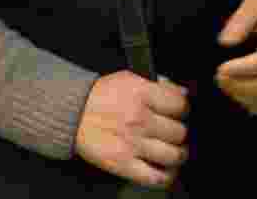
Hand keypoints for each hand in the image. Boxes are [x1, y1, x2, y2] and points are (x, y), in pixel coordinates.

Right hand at [74, 71, 189, 188]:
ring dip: (178, 155)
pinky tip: (166, 170)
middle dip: (179, 132)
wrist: (72, 113)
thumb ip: (159, 84)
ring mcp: (132, 143)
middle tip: (174, 132)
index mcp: (142, 94)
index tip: (179, 113)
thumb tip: (183, 93)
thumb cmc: (101, 96)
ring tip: (175, 151)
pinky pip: (155, 177)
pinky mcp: (123, 164)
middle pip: (179, 132)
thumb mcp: (129, 79)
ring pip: (174, 155)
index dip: (183, 110)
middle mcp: (139, 119)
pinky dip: (166, 176)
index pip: (181, 106)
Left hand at [215, 0, 256, 115]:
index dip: (242, 68)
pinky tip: (237, 91)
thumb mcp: (256, 1)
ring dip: (245, 97)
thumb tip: (225, 42)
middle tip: (219, 76)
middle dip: (240, 86)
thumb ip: (241, 20)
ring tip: (225, 83)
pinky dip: (253, 104)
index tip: (221, 67)